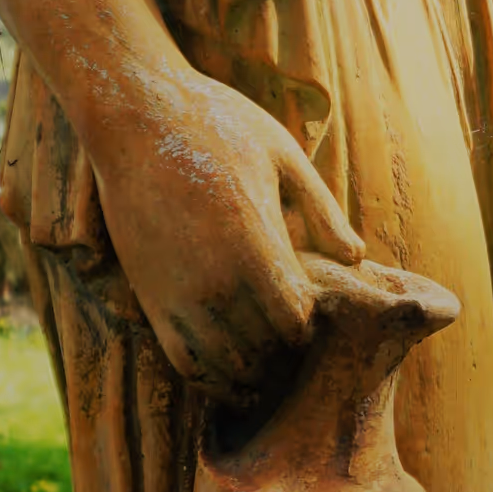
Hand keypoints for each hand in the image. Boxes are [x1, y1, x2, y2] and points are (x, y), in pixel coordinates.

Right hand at [91, 68, 364, 393]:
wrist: (136, 115)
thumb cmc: (218, 125)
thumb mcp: (283, 155)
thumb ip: (322, 210)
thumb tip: (356, 257)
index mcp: (254, 245)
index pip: (295, 321)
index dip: (309, 324)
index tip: (311, 309)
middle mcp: (214, 279)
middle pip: (263, 351)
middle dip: (283, 353)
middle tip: (293, 342)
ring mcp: (177, 293)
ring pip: (224, 366)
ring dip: (250, 371)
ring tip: (266, 359)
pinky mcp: (150, 297)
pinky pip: (184, 361)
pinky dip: (211, 376)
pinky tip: (229, 368)